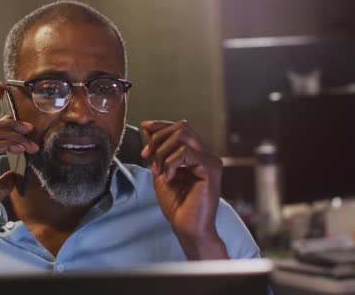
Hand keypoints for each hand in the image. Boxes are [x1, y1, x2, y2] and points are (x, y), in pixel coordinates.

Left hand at [140, 120, 226, 259]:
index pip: (180, 129)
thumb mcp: (160, 172)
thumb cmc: (177, 206)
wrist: (187, 228)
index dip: (161, 125)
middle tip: (146, 156)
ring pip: (183, 136)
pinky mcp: (210, 169)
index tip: (144, 126)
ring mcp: (210, 161)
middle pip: (181, 127)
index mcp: (196, 155)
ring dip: (163, 152)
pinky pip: (186, 152)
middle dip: (158, 139)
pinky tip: (168, 177)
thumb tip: (147, 128)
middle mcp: (206, 155)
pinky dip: (171, 163)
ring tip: (158, 170)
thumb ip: (156, 151)